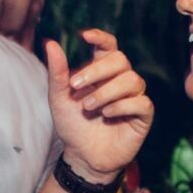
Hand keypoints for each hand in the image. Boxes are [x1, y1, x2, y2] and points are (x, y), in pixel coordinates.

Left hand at [47, 30, 153, 183]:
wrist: (81, 156)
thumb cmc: (72, 124)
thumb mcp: (59, 98)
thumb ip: (57, 72)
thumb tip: (50, 43)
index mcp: (102, 72)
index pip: (109, 46)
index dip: (100, 37)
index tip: (84, 36)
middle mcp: (120, 80)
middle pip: (120, 59)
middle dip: (97, 71)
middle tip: (75, 87)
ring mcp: (134, 97)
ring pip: (133, 80)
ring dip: (107, 92)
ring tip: (88, 107)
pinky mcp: (142, 116)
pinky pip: (142, 102)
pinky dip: (123, 106)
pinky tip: (106, 115)